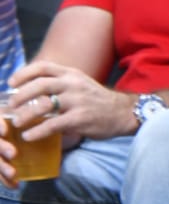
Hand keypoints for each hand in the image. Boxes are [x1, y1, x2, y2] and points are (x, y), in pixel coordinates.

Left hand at [5, 59, 131, 155]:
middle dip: (21, 95)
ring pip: (44, 105)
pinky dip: (37, 131)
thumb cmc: (96, 100)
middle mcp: (73, 84)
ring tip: (17, 122)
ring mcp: (77, 101)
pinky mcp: (80, 118)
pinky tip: (29, 136)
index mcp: (71, 74)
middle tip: (10, 105)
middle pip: (40, 84)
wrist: (122, 112)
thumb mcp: (79, 84)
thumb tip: (32, 90)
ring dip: (26, 115)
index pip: (43, 67)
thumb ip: (60, 84)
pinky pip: (53, 124)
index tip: (10, 82)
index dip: (24, 73)